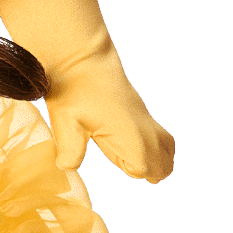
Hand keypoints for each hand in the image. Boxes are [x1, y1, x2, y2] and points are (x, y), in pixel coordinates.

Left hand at [45, 50, 174, 182]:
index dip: (133, 172)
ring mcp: (146, 118)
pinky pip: (162, 136)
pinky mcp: (140, 112)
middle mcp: (145, 128)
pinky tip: (130, 144)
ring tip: (129, 159)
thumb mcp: (65, 122)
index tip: (115, 160)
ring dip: (155, 160)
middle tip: (123, 163)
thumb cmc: (73, 91)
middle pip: (164, 163)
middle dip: (148, 171)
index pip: (147, 169)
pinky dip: (154, 147)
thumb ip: (70, 149)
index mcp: (131, 134)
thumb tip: (67, 166)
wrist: (81, 60)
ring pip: (167, 149)